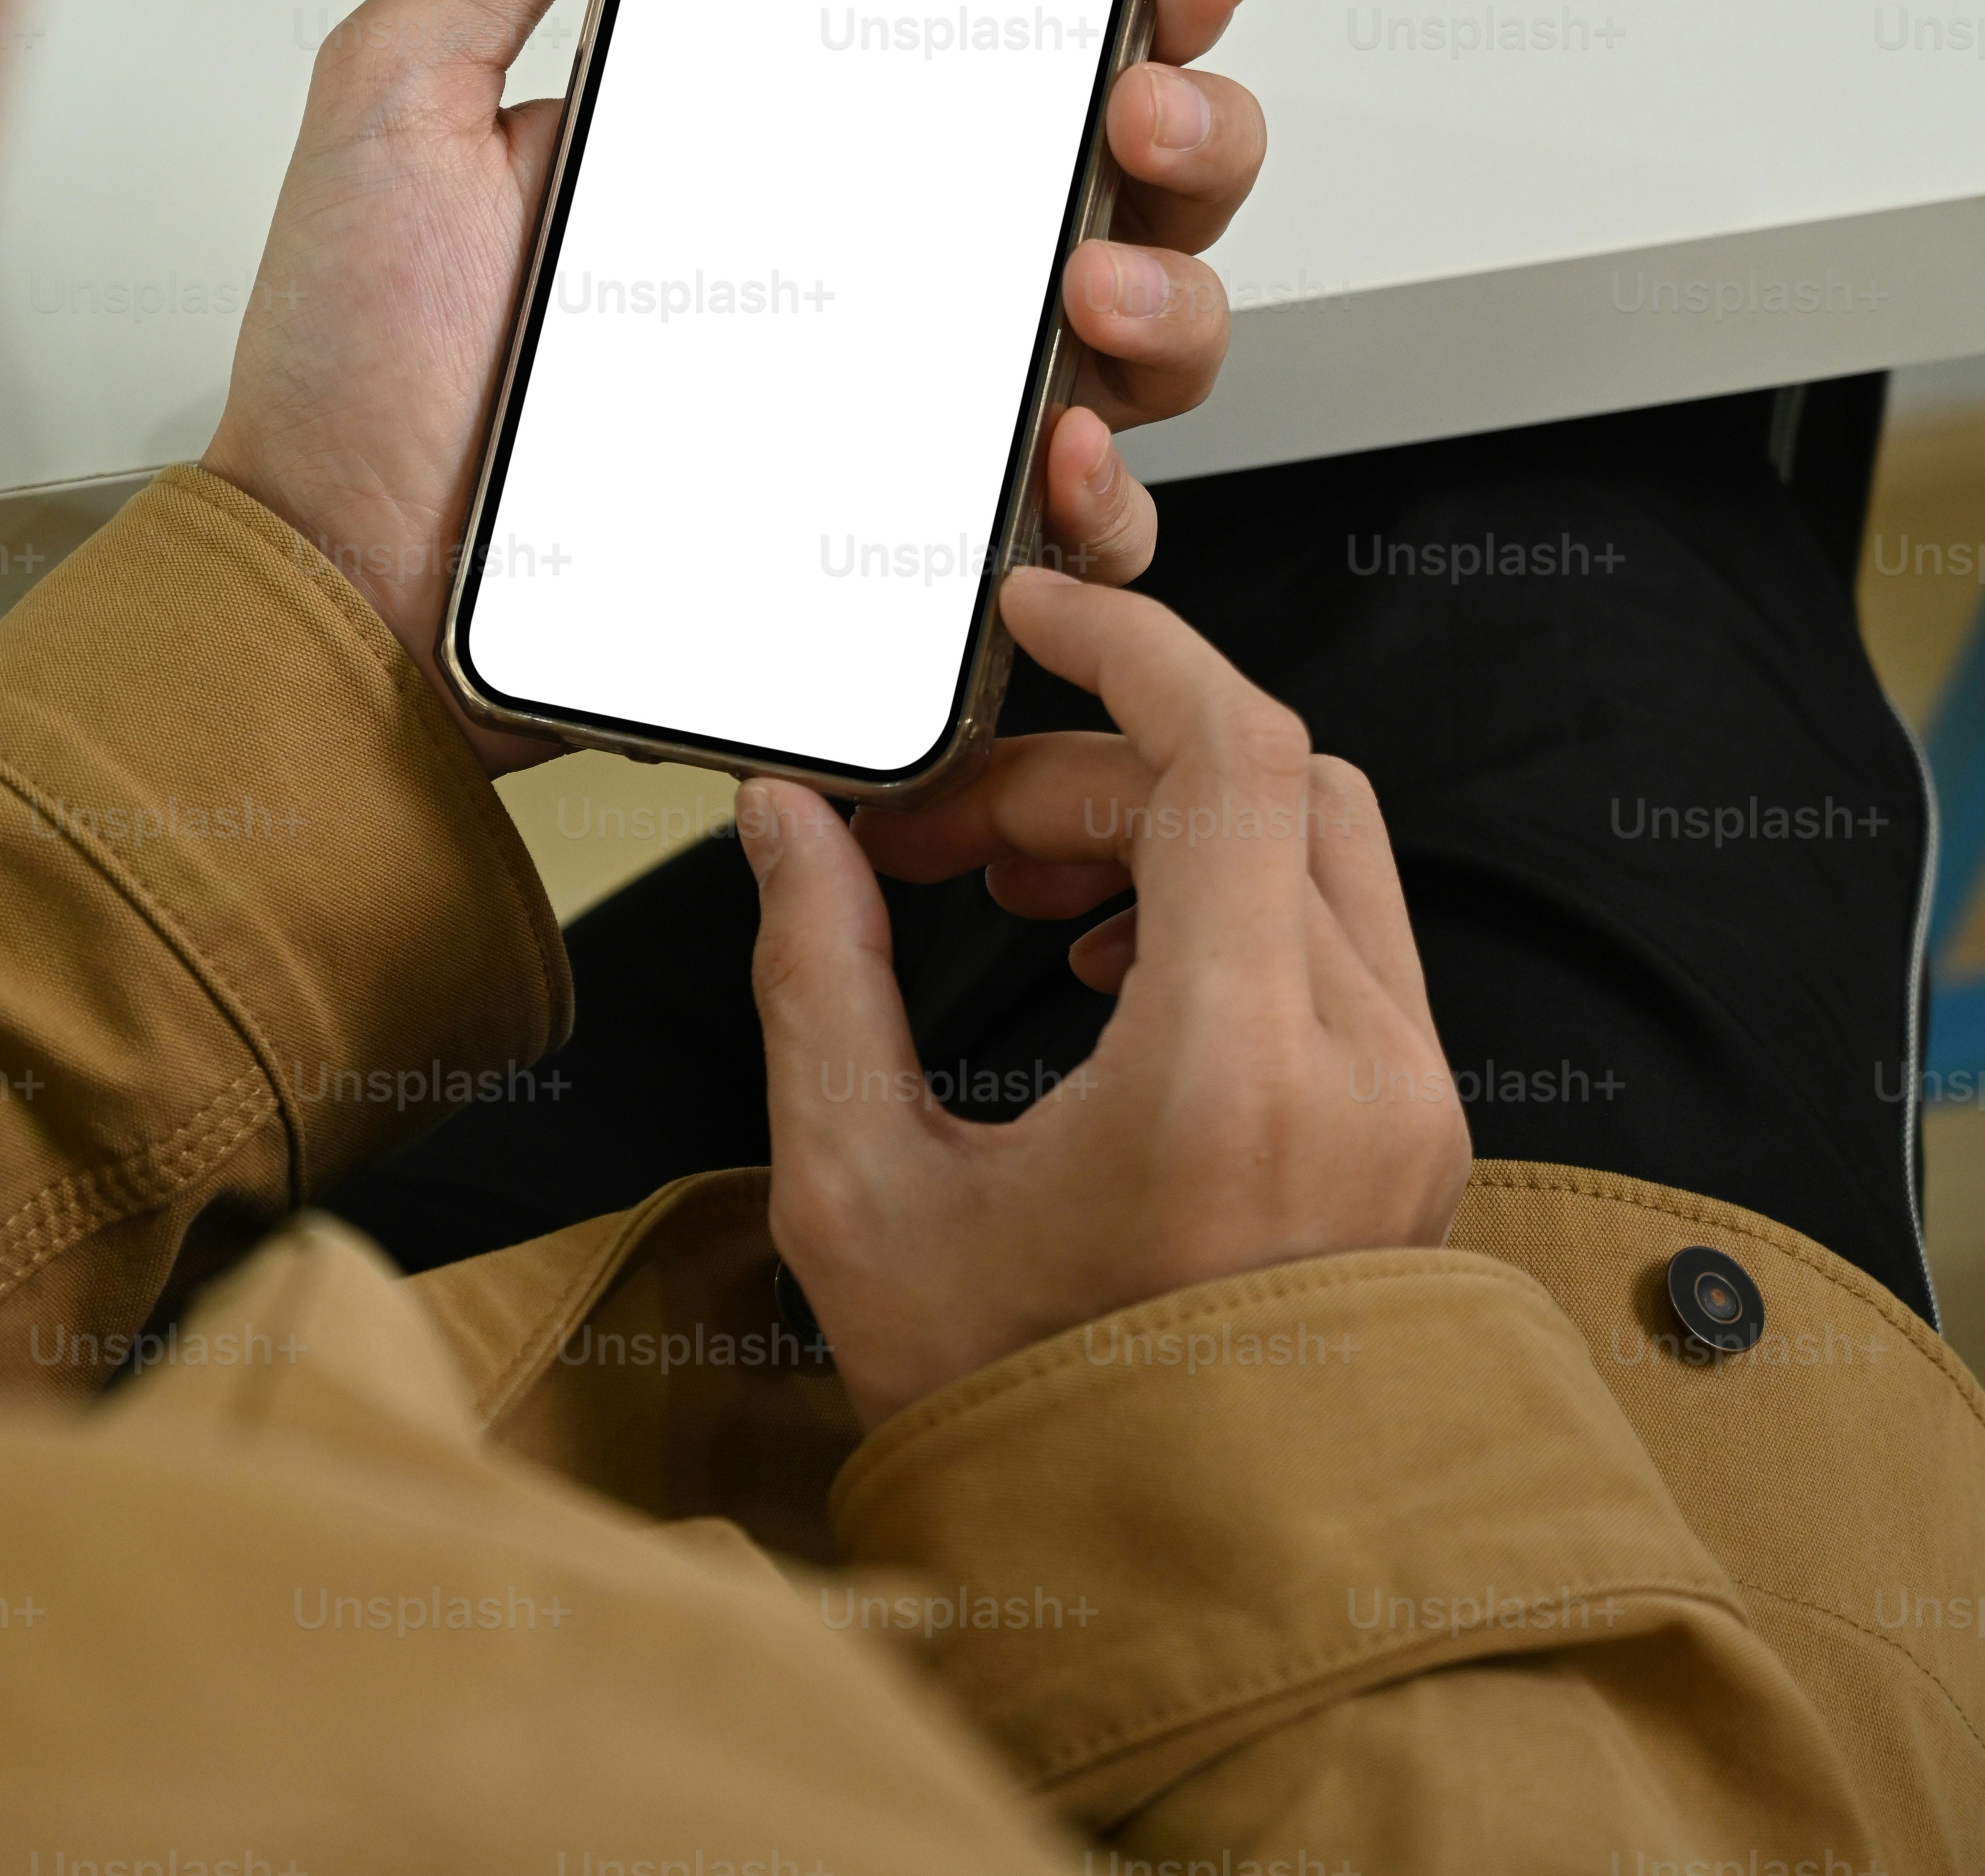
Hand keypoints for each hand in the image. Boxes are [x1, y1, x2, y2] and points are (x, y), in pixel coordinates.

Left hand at [202, 0, 1263, 776]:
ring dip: (1175, 298)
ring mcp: (901, 417)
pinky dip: (1103, 506)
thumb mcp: (407, 100)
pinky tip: (1058, 454)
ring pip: (1139, 348)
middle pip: (1129, 186)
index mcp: (794, 152)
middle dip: (1198, 126)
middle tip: (1139, 104)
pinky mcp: (893, 553)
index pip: (1011, 50)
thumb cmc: (361, 367)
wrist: (333, 579)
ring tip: (1090, 281)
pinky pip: (1064, 540)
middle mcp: (878, 277)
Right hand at [741, 570, 1469, 1430]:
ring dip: (1166, 824)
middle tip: (955, 833)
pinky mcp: (1417, 1134)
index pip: (1234, 752)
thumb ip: (819, 979)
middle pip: (1255, 784)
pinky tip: (1117, 967)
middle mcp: (1358, 1077)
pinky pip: (1344, 939)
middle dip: (1089, 767)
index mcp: (1231, 1080)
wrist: (1176, 1590)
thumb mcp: (864, 1199)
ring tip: (1030, 886)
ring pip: (1314, 846)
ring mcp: (1410, 1108)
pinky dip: (1232, 899)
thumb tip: (790, 822)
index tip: (1033, 616)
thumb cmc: (1025, 1426)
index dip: (1132, 647)